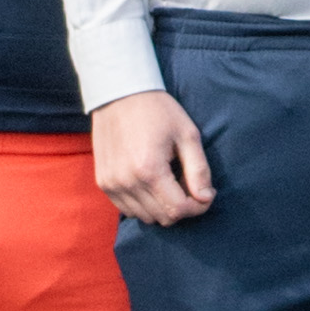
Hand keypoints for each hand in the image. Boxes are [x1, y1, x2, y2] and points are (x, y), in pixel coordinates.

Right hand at [91, 89, 214, 224]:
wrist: (118, 93)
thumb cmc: (157, 110)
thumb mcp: (187, 134)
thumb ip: (199, 170)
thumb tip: (206, 199)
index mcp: (149, 169)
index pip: (178, 210)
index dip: (198, 207)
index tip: (206, 194)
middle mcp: (127, 182)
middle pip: (163, 217)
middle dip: (182, 207)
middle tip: (188, 185)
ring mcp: (111, 184)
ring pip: (146, 217)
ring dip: (162, 207)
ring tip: (169, 182)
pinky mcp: (103, 182)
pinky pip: (128, 209)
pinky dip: (143, 204)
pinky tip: (150, 183)